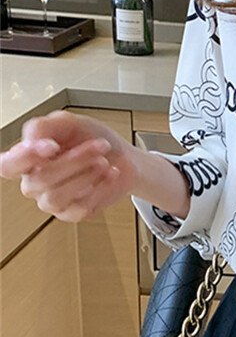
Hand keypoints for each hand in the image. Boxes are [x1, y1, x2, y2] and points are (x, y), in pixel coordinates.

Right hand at [0, 109, 138, 221]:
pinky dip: (100, 188)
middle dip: (74, 160)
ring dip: (86, 175)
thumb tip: (33, 139)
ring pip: (56, 196)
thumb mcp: (68, 123)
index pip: (8, 165)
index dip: (24, 158)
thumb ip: (45, 126)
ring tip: (104, 161)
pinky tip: (110, 174)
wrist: (124, 156)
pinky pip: (79, 208)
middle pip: (40, 179)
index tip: (52, 146)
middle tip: (99, 146)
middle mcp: (34, 183)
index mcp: (26, 159)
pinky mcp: (73, 213)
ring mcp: (52, 201)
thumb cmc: (91, 139)